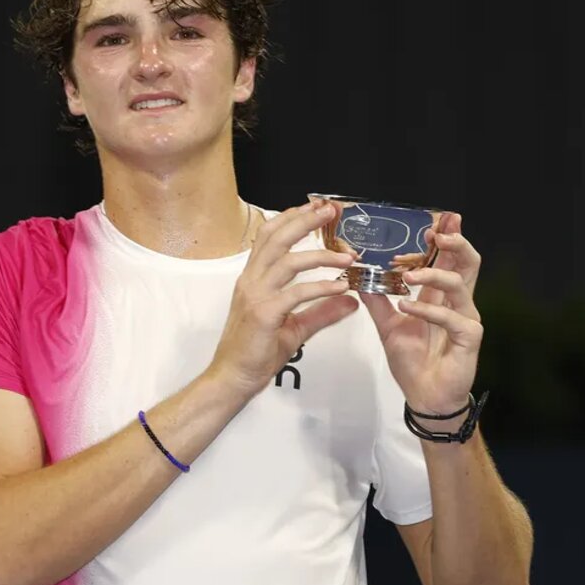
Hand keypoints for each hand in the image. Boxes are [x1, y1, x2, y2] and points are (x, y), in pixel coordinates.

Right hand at [209, 201, 358, 398]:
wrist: (233, 377)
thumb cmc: (255, 352)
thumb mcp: (294, 327)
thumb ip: (322, 311)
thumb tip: (350, 301)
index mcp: (253, 278)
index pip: (270, 236)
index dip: (293, 217)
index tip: (317, 207)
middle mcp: (251, 281)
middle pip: (277, 237)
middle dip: (306, 220)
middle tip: (332, 210)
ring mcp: (255, 296)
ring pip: (288, 261)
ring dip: (321, 254)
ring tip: (347, 256)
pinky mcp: (264, 314)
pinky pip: (297, 294)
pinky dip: (321, 288)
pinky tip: (341, 288)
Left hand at [360, 213, 483, 422]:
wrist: (424, 396)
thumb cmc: (413, 360)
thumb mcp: (388, 325)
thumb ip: (377, 299)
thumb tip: (357, 275)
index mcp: (440, 295)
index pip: (449, 258)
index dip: (446, 238)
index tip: (431, 221)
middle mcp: (458, 302)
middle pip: (468, 262)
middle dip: (455, 242)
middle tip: (436, 232)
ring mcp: (466, 318)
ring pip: (459, 284)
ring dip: (433, 274)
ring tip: (407, 275)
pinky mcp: (469, 337)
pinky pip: (452, 317)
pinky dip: (428, 309)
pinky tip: (406, 307)